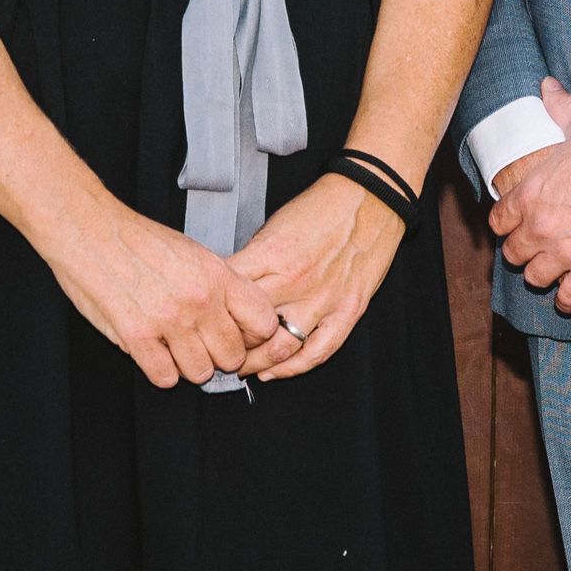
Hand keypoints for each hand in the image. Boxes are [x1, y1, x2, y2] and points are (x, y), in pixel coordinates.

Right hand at [45, 201, 288, 388]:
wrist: (91, 231)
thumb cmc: (138, 239)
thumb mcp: (192, 252)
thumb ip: (218, 285)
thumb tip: (234, 318)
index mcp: (217, 275)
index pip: (263, 323)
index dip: (253, 336)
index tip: (239, 335)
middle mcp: (199, 300)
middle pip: (232, 356)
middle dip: (218, 355)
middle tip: (201, 344)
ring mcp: (169, 320)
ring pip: (200, 372)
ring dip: (188, 365)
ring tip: (175, 348)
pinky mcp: (137, 337)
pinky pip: (165, 377)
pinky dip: (160, 370)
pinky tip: (154, 352)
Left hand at [228, 174, 405, 381]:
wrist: (369, 198)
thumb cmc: (320, 208)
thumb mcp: (274, 225)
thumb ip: (253, 259)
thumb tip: (228, 286)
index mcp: (272, 254)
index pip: (228, 294)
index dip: (209, 311)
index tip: (201, 319)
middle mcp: (295, 281)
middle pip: (248, 326)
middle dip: (226, 342)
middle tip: (213, 348)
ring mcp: (323, 300)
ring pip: (279, 348)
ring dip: (254, 364)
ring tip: (239, 366)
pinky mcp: (347, 312)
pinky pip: (317, 352)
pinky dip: (292, 368)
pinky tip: (273, 372)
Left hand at [485, 79, 570, 315]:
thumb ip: (558, 107)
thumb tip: (546, 85)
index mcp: (530, 192)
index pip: (498, 222)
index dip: (507, 226)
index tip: (516, 227)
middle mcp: (538, 225)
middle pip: (513, 255)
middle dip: (523, 254)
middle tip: (536, 252)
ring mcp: (561, 251)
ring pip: (535, 278)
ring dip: (543, 277)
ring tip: (554, 275)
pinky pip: (568, 298)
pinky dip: (569, 300)